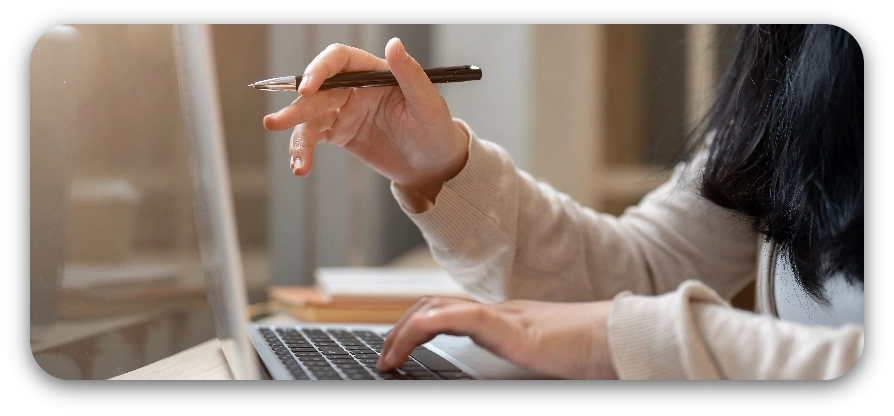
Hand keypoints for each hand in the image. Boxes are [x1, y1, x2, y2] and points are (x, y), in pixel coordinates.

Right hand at [262, 38, 468, 201]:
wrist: (434, 166)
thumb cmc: (437, 131)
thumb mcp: (428, 104)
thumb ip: (409, 74)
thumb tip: (394, 44)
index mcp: (373, 72)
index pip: (338, 61)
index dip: (319, 70)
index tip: (307, 89)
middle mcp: (354, 88)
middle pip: (317, 92)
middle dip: (297, 108)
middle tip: (276, 122)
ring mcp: (344, 111)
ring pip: (310, 117)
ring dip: (297, 137)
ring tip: (296, 161)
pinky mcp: (340, 134)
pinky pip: (314, 138)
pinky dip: (304, 151)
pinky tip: (300, 167)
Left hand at [376, 296, 618, 379]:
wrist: (618, 339)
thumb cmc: (587, 354)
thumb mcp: (537, 363)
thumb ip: (513, 367)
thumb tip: (497, 378)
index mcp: (501, 322)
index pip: (446, 314)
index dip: (414, 329)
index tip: (395, 355)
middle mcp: (496, 313)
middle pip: (432, 308)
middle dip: (400, 330)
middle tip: (384, 358)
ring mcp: (502, 316)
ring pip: (437, 310)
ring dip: (404, 331)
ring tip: (388, 358)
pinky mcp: (511, 326)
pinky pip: (462, 316)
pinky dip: (430, 324)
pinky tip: (411, 339)